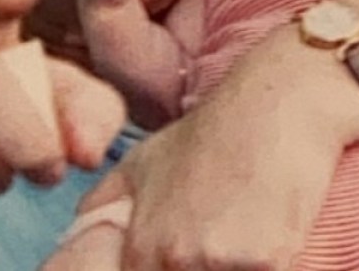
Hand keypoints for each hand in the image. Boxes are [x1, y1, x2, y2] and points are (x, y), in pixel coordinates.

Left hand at [76, 38, 346, 269]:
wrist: (276, 103)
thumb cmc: (215, 130)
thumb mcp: (146, 159)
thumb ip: (107, 201)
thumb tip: (82, 229)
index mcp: (143, 246)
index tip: (192, 254)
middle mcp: (175, 260)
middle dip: (208, 267)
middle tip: (224, 238)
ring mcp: (220, 263)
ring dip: (240, 268)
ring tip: (248, 234)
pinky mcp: (269, 262)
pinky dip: (275, 264)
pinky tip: (276, 234)